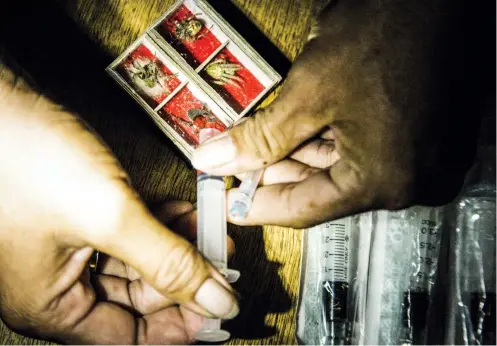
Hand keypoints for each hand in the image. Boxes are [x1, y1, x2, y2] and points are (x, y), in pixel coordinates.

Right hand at [0, 60, 237, 343]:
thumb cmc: (29, 158)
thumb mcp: (109, 217)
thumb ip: (167, 262)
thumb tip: (218, 301)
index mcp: (52, 306)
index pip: (131, 336)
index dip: (182, 323)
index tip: (221, 302)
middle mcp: (58, 284)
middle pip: (137, 300)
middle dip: (184, 276)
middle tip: (223, 258)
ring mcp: (69, 249)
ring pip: (137, 264)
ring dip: (176, 247)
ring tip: (210, 230)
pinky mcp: (80, 216)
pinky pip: (128, 234)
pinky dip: (158, 225)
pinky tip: (184, 212)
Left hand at [191, 0, 474, 227]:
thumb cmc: (382, 37)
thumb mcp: (309, 93)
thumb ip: (259, 138)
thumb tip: (213, 161)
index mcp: (384, 181)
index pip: (306, 209)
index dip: (258, 207)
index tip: (229, 205)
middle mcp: (409, 181)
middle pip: (325, 190)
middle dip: (276, 176)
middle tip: (237, 168)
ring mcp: (420, 159)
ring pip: (342, 170)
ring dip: (298, 158)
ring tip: (258, 148)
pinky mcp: (422, 138)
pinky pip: (364, 152)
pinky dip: (325, 144)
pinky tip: (293, 131)